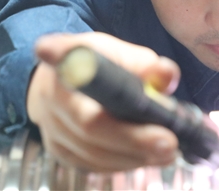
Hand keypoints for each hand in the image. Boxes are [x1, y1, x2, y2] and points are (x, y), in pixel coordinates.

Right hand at [28, 32, 181, 171]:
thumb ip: (146, 64)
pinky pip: (92, 164)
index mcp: (64, 61)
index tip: (89, 72)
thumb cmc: (98, 65)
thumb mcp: (121, 53)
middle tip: (169, 143)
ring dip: (133, 156)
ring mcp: (51, 126)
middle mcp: (49, 95)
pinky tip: (146, 157)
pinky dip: (122, 163)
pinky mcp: (59, 151)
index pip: (63, 60)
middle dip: (133, 138)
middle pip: (89, 124)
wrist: (66, 83)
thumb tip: (166, 75)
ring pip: (93, 152)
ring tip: (167, 152)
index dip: (77, 68)